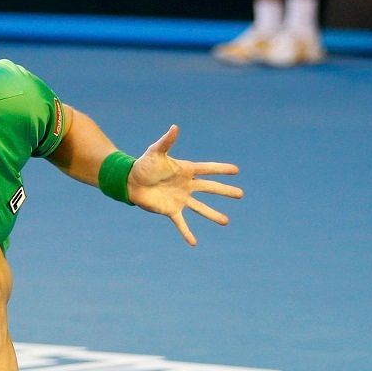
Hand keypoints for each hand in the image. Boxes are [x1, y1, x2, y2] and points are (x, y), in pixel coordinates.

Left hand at [128, 124, 242, 246]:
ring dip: (213, 215)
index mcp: (186, 170)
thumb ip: (167, 141)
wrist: (130, 182)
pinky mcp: (171, 210)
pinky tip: (194, 243)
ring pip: (200, 208)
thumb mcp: (155, 152)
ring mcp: (180, 199)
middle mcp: (186, 185)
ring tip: (226, 222)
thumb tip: (174, 127)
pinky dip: (187, 233)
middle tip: (241, 194)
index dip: (221, 169)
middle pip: (210, 188)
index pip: (208, 169)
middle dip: (225, 191)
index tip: (236, 170)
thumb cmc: (143, 165)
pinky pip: (181, 223)